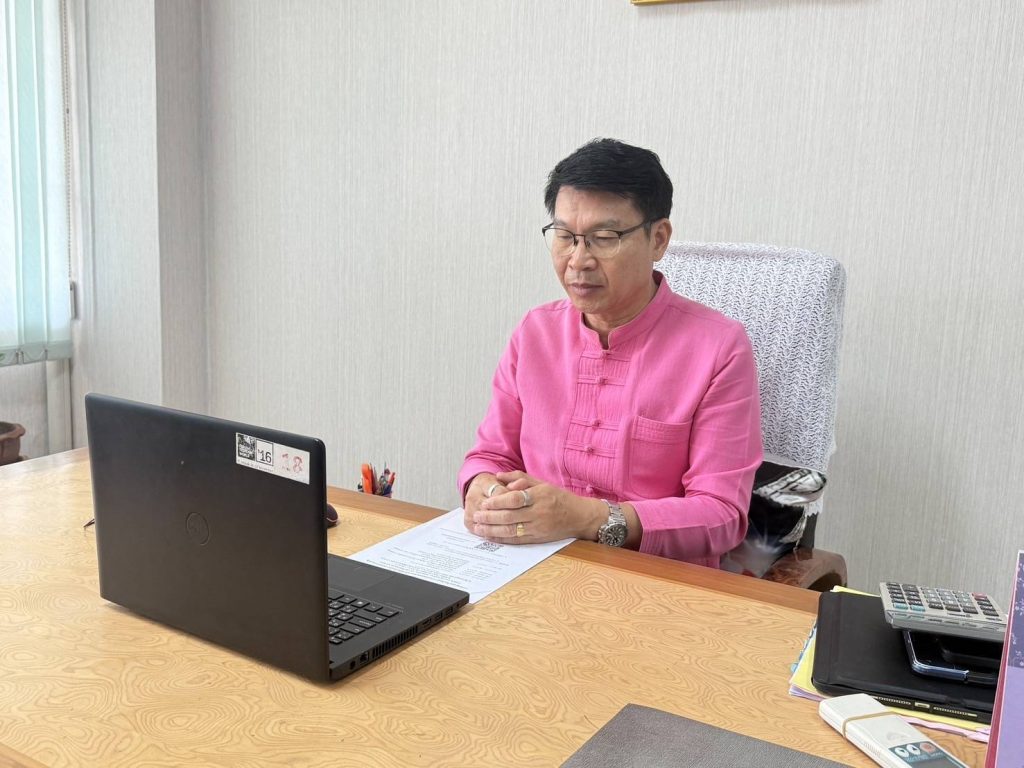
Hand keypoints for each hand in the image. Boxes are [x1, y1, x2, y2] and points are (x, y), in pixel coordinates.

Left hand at [469, 471, 604, 544]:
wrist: (580, 517)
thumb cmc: (559, 498)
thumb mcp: (542, 483)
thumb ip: (520, 478)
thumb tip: (499, 475)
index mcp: (539, 496)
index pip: (514, 499)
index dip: (497, 502)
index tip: (484, 502)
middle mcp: (539, 512)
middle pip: (509, 516)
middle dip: (490, 517)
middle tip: (476, 516)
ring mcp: (538, 527)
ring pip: (511, 530)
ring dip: (492, 530)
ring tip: (478, 528)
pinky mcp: (538, 539)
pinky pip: (517, 539)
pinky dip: (502, 539)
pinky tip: (491, 536)